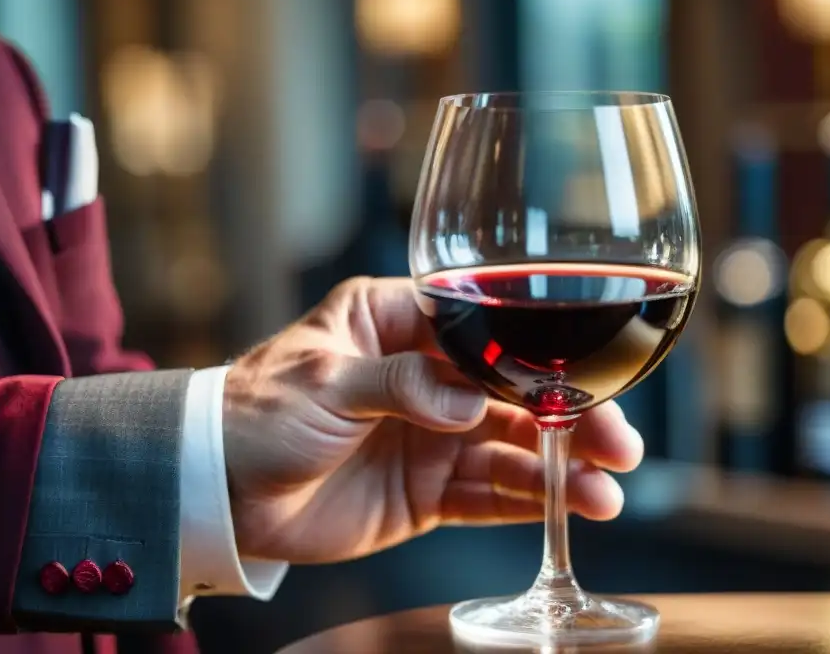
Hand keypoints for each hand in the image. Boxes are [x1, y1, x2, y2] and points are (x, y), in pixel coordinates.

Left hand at [222, 277, 644, 563]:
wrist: (213, 493)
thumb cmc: (254, 413)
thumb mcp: (322, 383)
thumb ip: (397, 385)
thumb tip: (468, 406)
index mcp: (399, 323)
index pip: (486, 328)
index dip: (538, 351)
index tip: (582, 376)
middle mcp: (427, 374)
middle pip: (517, 391)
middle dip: (569, 416)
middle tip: (616, 443)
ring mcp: (432, 433)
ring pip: (514, 447)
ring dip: (560, 466)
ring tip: (602, 490)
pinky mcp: (428, 488)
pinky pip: (489, 493)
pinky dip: (530, 501)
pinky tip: (570, 506)